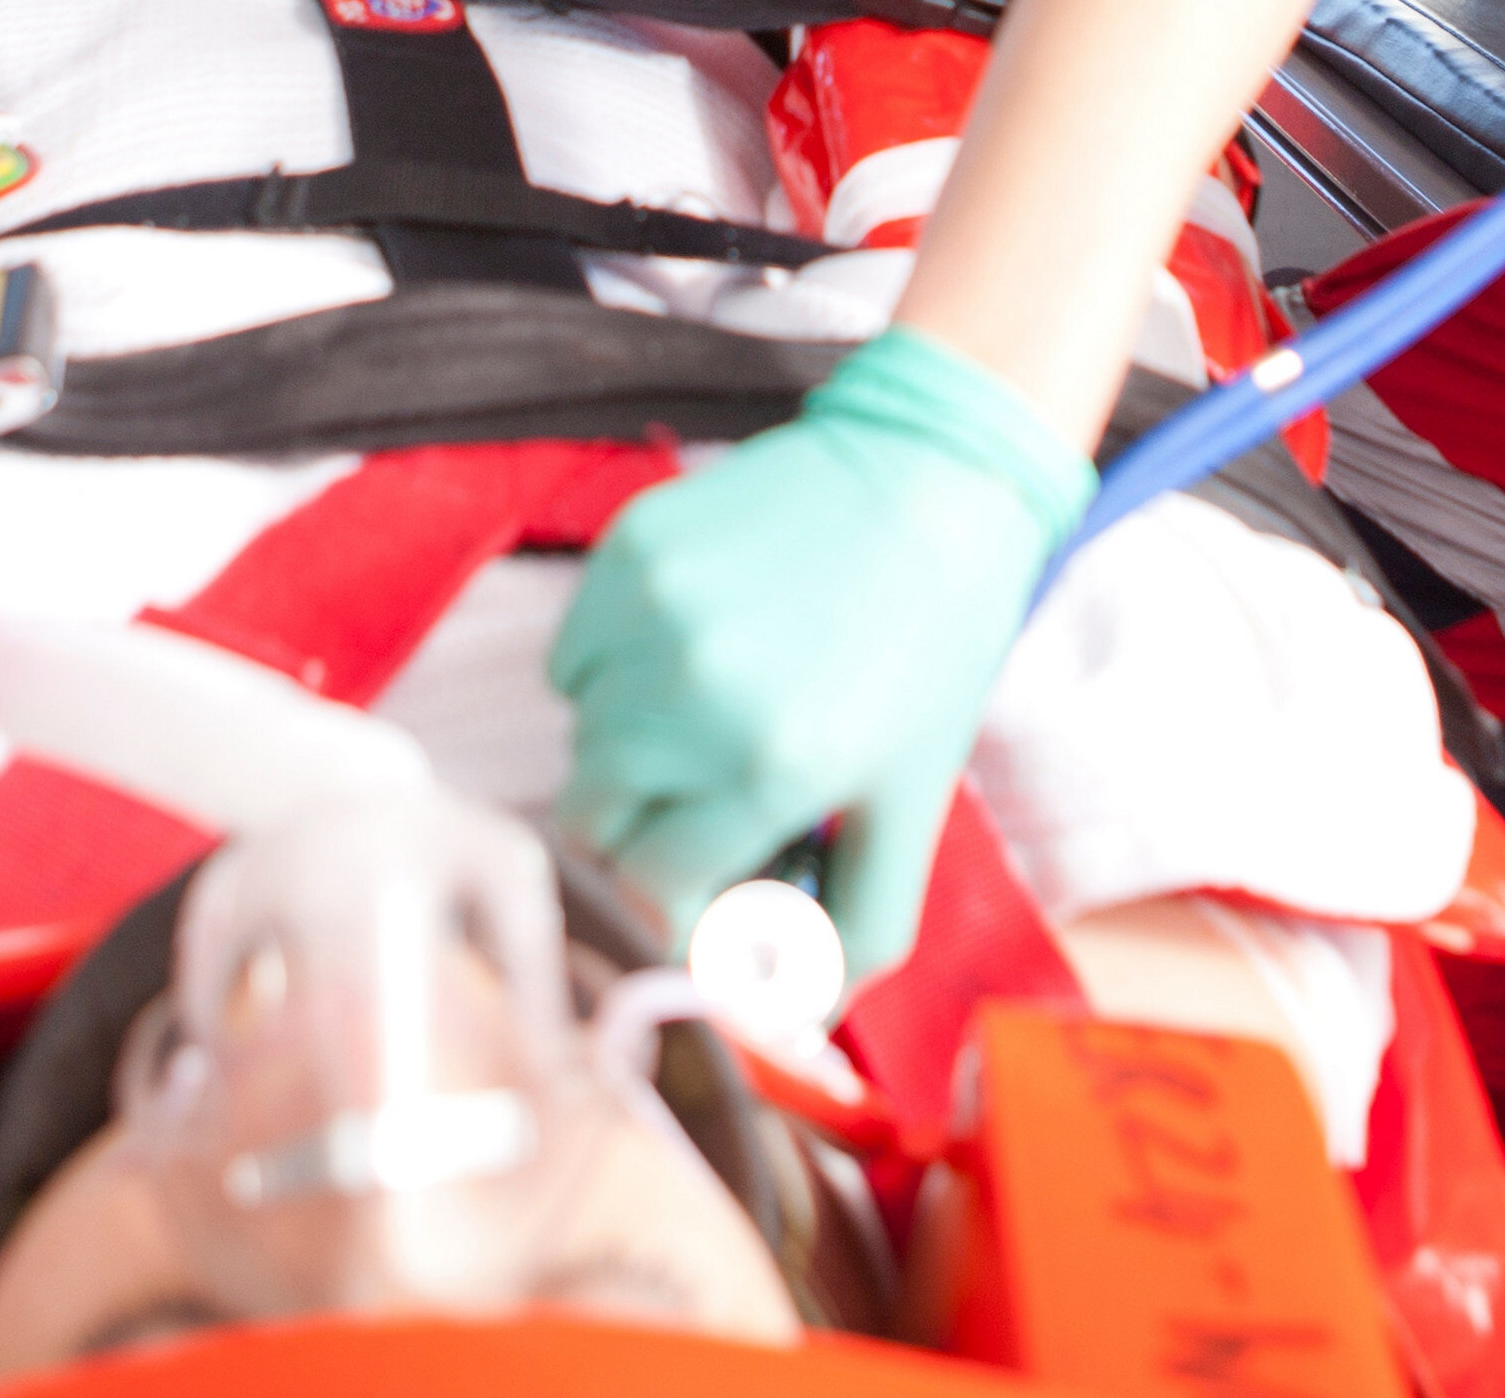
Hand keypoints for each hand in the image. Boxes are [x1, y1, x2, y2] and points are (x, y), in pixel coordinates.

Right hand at [550, 326, 1093, 975]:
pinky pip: (574, 659)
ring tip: (716, 719)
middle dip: (647, 836)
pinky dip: (614, 675)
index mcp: (775, 765)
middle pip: (594, 824)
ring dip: (632, 754)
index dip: (680, 906)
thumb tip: (783, 1021)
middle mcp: (695, 691)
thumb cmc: (929, 655)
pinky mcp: (628, 552)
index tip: (714, 890)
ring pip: (578, 740)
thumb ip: (856, 933)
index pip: (653, 890)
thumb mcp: (914, 809)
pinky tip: (693, 654)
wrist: (929, 482)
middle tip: (712, 809)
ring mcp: (651, 612)